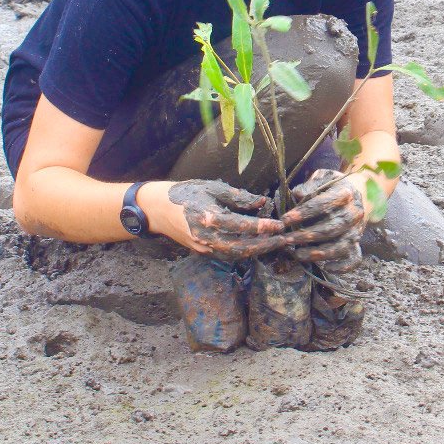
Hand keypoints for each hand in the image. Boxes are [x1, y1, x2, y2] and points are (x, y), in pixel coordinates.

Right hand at [156, 180, 288, 260]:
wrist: (157, 209)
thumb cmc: (185, 193)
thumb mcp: (212, 188)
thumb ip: (237, 197)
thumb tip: (261, 202)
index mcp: (209, 218)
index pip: (242, 226)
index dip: (263, 226)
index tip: (280, 225)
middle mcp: (207, 237)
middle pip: (242, 247)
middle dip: (266, 245)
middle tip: (285, 240)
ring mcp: (204, 247)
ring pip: (236, 255)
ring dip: (257, 251)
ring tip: (275, 244)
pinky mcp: (203, 252)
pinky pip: (228, 255)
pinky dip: (244, 252)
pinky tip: (258, 246)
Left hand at [281, 169, 368, 273]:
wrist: (359, 192)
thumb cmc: (334, 185)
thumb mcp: (323, 177)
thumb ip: (310, 185)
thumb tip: (298, 194)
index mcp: (346, 193)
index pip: (323, 204)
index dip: (303, 212)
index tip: (284, 219)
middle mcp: (355, 213)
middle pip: (330, 228)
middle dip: (305, 236)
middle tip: (286, 239)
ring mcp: (357, 230)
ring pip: (340, 246)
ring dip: (318, 253)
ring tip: (298, 254)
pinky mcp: (357, 242)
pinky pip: (354, 258)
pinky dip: (343, 266)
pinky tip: (327, 268)